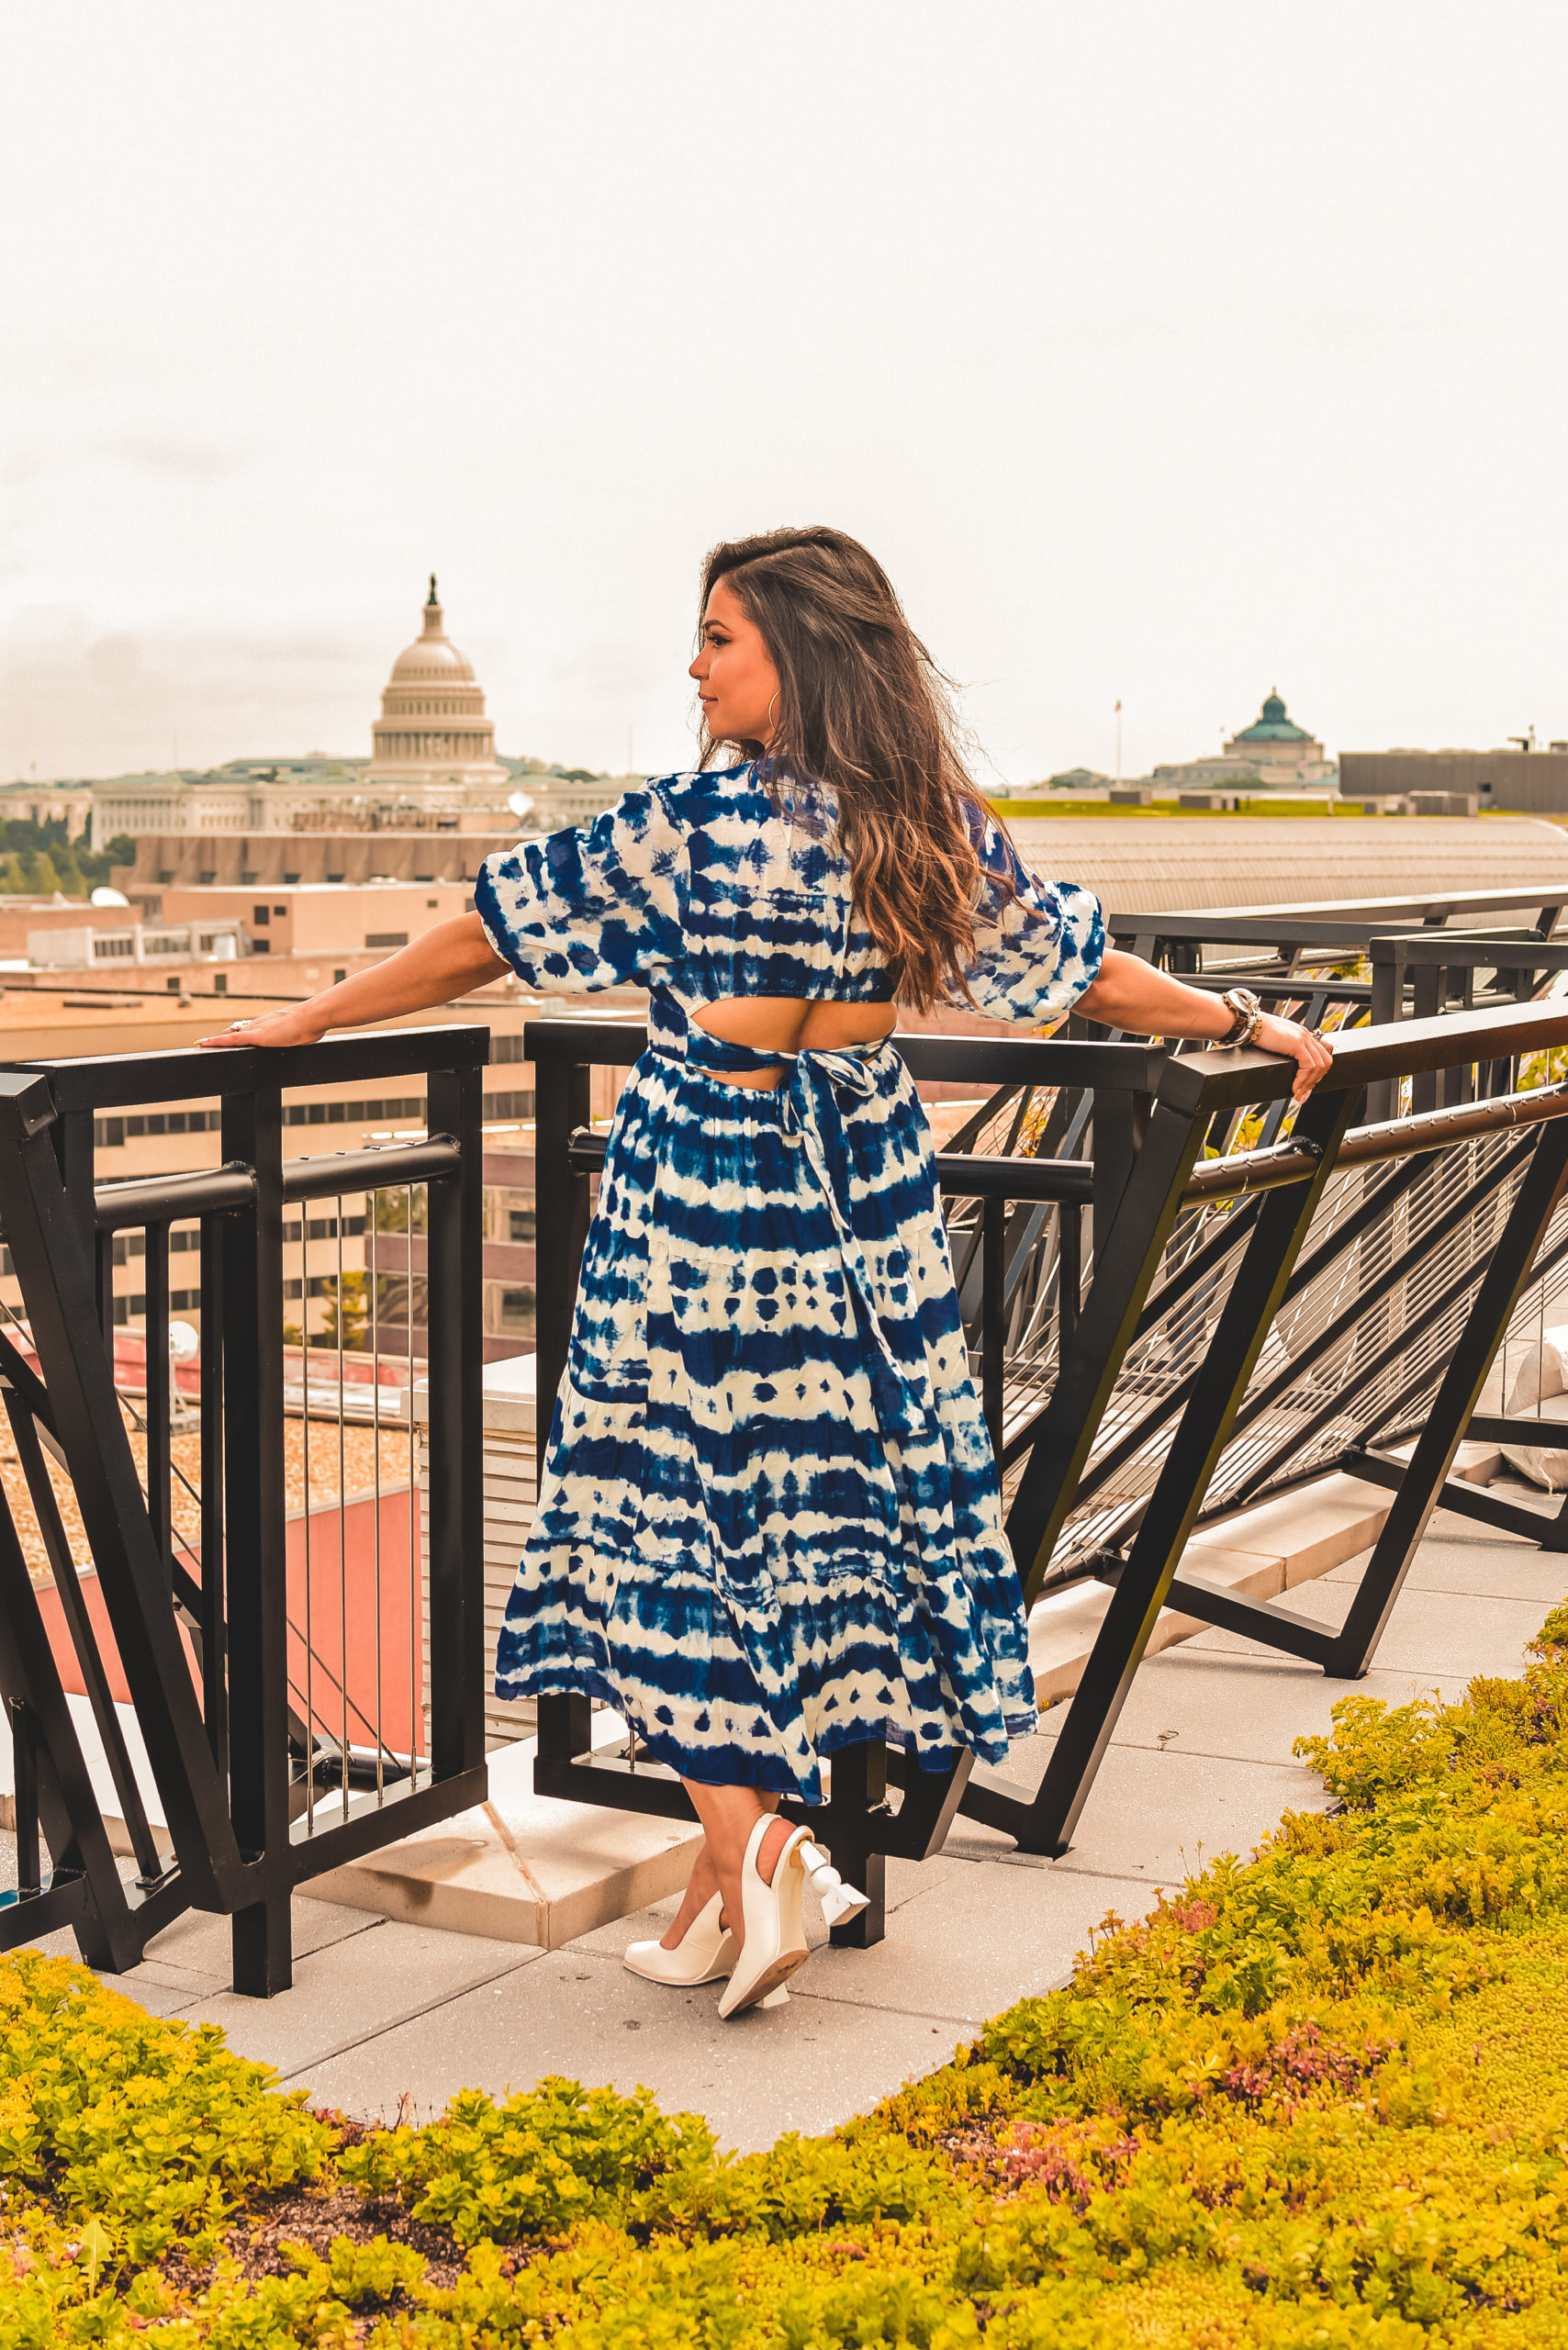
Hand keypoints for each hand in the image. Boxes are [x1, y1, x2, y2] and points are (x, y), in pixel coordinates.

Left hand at [198, 1004, 327, 1050]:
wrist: (313, 1018)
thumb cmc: (311, 1026)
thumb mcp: (301, 1033)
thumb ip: (296, 1034)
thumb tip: (304, 1036)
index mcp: (269, 1025)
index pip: (247, 1030)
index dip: (234, 1035)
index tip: (224, 1037)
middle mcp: (260, 1025)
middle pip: (236, 1032)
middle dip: (221, 1038)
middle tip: (206, 1042)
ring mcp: (257, 1030)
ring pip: (230, 1035)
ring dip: (215, 1040)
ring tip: (200, 1044)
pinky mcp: (257, 1036)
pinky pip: (232, 1040)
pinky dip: (217, 1041)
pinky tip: (204, 1044)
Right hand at [1255, 1011, 1333, 1104]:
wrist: (1251, 1025)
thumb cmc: (1258, 1032)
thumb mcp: (1278, 1041)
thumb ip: (1288, 1049)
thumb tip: (1289, 1065)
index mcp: (1304, 1034)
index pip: (1322, 1054)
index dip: (1318, 1073)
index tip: (1307, 1086)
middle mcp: (1307, 1035)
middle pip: (1325, 1061)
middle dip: (1316, 1080)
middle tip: (1305, 1093)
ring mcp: (1304, 1038)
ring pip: (1319, 1066)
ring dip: (1310, 1083)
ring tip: (1299, 1094)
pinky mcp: (1297, 1043)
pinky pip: (1308, 1066)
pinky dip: (1303, 1080)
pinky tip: (1295, 1087)